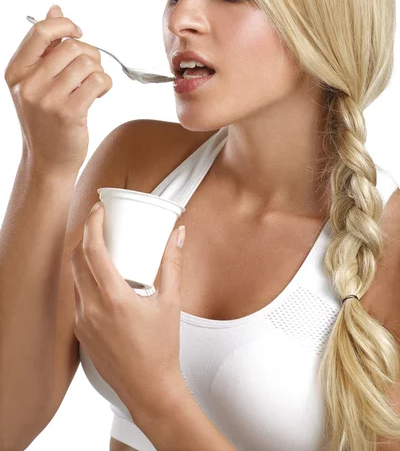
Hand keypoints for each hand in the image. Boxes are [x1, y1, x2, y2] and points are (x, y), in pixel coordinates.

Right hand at [5, 5, 112, 176]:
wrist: (48, 160)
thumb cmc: (46, 119)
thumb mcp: (36, 81)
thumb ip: (45, 46)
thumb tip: (54, 9)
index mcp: (16, 71)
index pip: (40, 31)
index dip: (65, 24)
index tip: (78, 32)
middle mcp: (28, 84)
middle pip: (71, 46)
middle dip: (89, 54)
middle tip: (90, 71)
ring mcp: (47, 99)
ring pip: (88, 62)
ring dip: (98, 71)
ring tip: (93, 85)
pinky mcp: (69, 112)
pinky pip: (98, 80)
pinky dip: (105, 84)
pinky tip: (99, 94)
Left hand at [70, 200, 186, 422]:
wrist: (149, 389)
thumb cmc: (162, 348)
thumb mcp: (171, 302)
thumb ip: (173, 263)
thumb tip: (178, 234)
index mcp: (113, 298)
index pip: (92, 250)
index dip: (93, 223)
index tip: (99, 209)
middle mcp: (91, 308)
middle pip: (76, 259)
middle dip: (86, 236)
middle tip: (102, 224)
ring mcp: (83, 322)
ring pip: (75, 278)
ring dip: (84, 258)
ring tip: (103, 249)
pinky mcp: (81, 333)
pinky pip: (78, 297)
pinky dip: (86, 280)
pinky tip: (103, 280)